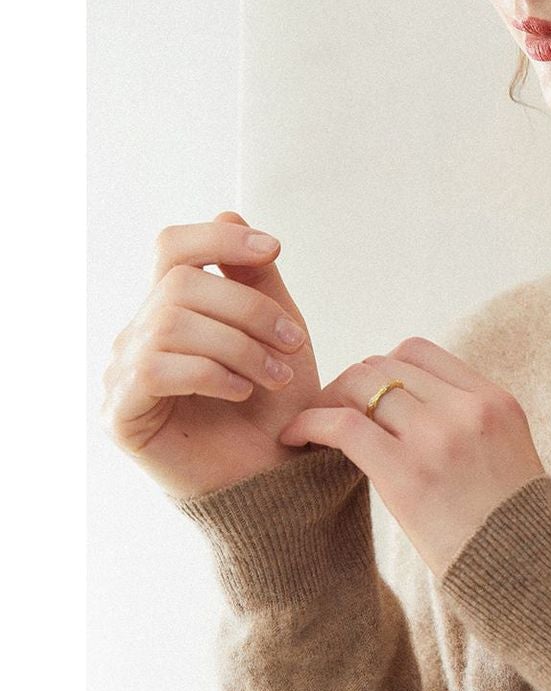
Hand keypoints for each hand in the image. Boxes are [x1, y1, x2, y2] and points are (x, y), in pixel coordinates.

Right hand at [102, 212, 322, 500]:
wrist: (278, 478)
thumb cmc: (278, 407)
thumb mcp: (279, 331)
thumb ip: (256, 279)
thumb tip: (229, 211)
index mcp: (174, 309)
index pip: (173, 248)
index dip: (218, 238)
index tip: (273, 248)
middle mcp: (140, 334)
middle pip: (180, 285)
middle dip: (247, 309)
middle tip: (291, 343)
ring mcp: (124, 373)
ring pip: (172, 323)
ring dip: (238, 347)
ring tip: (275, 377)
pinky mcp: (121, 414)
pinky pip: (155, 369)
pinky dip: (210, 374)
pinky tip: (242, 393)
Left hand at [276, 337, 548, 579]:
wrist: (528, 575)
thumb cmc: (513, 526)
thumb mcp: (508, 454)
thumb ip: (470, 423)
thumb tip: (414, 408)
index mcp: (494, 400)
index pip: (418, 351)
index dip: (381, 368)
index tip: (365, 399)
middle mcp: (468, 409)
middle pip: (384, 365)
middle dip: (349, 384)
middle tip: (330, 413)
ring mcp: (439, 438)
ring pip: (360, 386)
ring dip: (327, 401)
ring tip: (313, 428)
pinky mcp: (407, 474)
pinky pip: (343, 426)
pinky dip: (310, 423)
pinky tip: (295, 438)